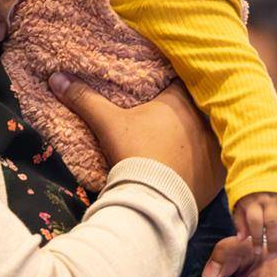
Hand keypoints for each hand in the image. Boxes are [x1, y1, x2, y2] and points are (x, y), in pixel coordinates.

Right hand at [49, 73, 219, 208]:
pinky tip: (200, 162)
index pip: (185, 79)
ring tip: (190, 136)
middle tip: (178, 111)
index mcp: (181, 101)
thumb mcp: (108, 124)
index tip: (168, 83)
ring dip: (204, 132)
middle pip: (203, 104)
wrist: (155, 199)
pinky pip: (220, 160)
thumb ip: (85, 98)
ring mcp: (216, 147)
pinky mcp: (220, 173)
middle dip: (193, 105)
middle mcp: (205, 119)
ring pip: (214, 131)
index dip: (177, 80)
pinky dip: (211, 160)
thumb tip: (56, 77)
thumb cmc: (135, 154)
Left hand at [233, 192, 276, 257]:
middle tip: (274, 257)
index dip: (256, 237)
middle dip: (273, 242)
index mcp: (254, 201)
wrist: (263, 169)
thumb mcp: (238, 203)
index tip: (257, 251)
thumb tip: (242, 239)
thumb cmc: (248, 193)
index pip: (255, 221)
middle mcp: (270, 200)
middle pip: (273, 223)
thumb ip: (240, 221)